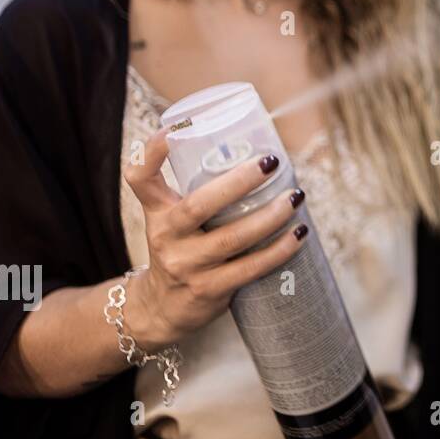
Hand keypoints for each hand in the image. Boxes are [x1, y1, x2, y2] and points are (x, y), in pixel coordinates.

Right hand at [122, 126, 307, 347]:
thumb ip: (197, 188)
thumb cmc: (179, 249)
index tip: (175, 128)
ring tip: (296, 197)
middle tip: (271, 162)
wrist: (160, 309)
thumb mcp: (171, 218)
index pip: (141, 178)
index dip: (152, 152)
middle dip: (238, 182)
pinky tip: (299, 235)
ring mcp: (186, 265)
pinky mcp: (208, 290)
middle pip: (198, 205)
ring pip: (232, 238)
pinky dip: (278, 251)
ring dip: (270, 216)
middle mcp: (165, 236)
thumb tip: (254, 150)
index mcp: (157, 212)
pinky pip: (249, 268)